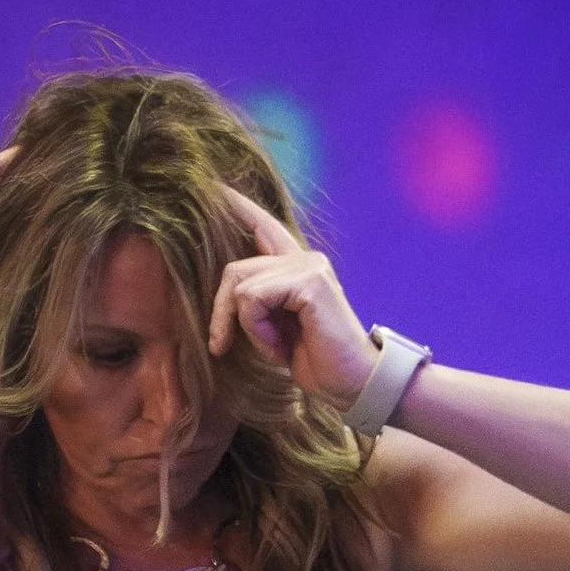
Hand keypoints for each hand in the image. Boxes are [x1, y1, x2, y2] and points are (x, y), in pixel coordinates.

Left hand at [207, 190, 373, 405]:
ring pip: (241, 286)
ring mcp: (308, 266)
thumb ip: (257, 302)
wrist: (351, 383)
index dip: (240, 207)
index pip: (263, 226)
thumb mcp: (276, 328)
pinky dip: (258, 330)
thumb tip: (227, 291)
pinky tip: (279, 347)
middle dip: (221, 311)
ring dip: (247, 327)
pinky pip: (253, 299)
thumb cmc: (314, 361)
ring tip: (272, 348)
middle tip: (221, 345)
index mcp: (297, 265)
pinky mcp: (309, 282)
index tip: (218, 187)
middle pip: (236, 269)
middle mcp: (303, 257)